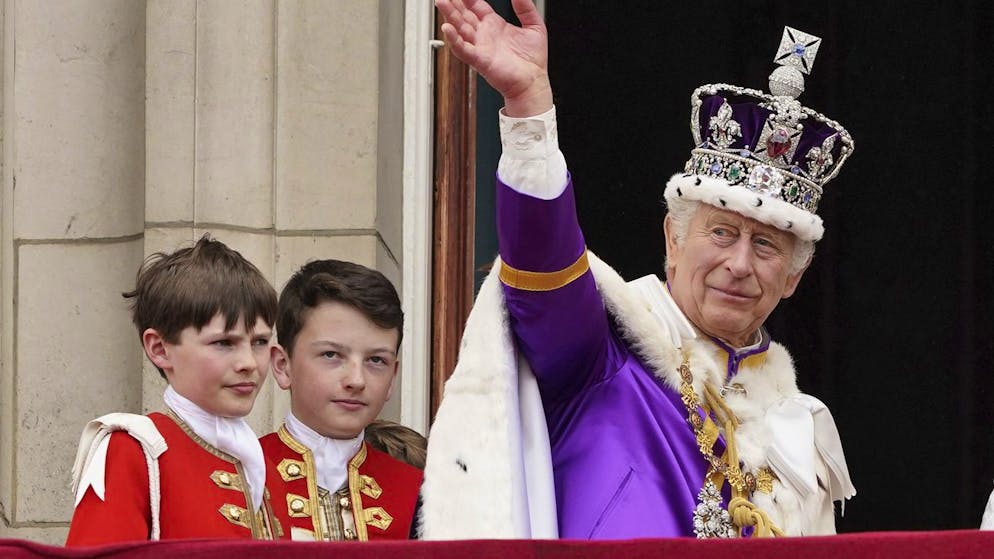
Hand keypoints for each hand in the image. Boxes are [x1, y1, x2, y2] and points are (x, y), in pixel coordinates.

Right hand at [436, 0, 552, 116]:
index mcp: (495, 25)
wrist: (533, 82)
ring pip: (460, 28)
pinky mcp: (479, 60)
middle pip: (464, 15)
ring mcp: (480, 47)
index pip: (476, 6)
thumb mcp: (534, 26)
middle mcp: (485, 35)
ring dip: (449, 16)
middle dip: (454, 4)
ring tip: (441, 3)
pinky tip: (447, 28)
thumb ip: (526, 7)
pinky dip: (454, 39)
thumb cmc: (533, 60)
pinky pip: (463, 49)